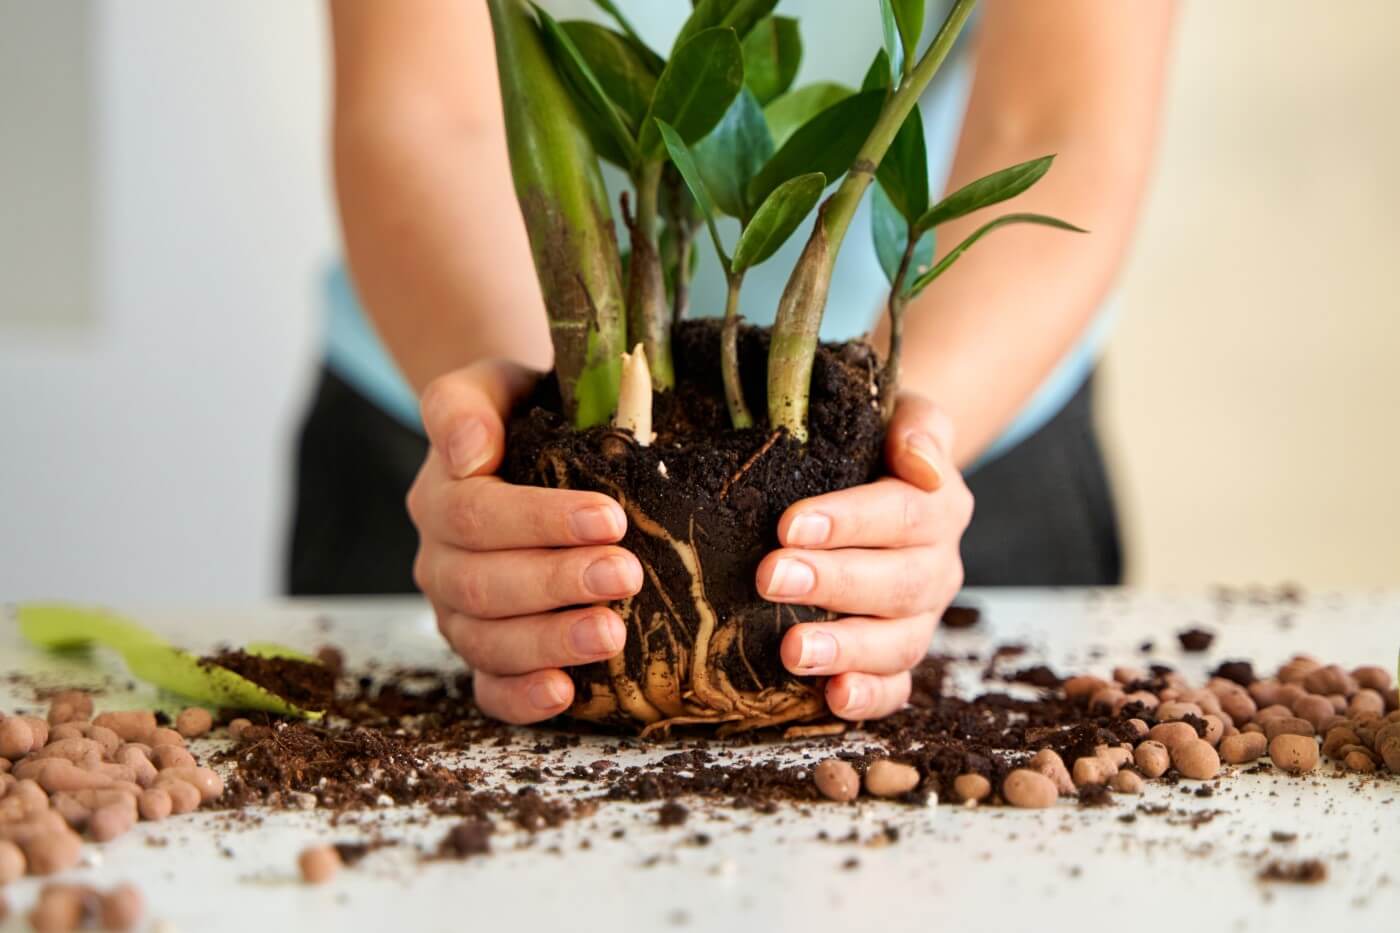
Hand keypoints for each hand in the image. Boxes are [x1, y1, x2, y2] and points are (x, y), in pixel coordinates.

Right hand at [407, 361, 641, 723]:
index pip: (477, 515)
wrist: (524, 442)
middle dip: (557, 583)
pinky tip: (564, 694)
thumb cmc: (522, 413)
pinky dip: (521, 698)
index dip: (540, 521)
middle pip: (483, 584)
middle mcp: (440, 561)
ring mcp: (458, 613)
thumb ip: (464, 406)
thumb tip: (466, 452)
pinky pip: (489, 689)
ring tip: (611, 634)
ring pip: (487, 642)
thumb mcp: (493, 385)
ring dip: (550, 643)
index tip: (609, 517)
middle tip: (625, 574)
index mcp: (440, 496)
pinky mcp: (485, 654)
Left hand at [759, 394, 972, 720]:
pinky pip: (895, 687)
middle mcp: (935, 566)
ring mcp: (918, 618)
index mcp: (939, 506)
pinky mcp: (896, 658)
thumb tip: (920, 463)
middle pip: (898, 582)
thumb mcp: (900, 412)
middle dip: (833, 583)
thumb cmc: (872, 444)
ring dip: (846, 649)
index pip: (902, 513)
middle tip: (771, 577)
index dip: (849, 520)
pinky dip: (869, 698)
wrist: (876, 474)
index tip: (790, 524)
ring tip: (794, 650)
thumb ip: (917, 427)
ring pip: (898, 642)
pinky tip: (832, 697)